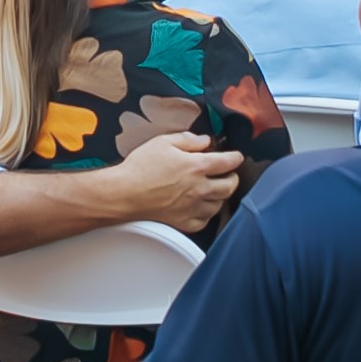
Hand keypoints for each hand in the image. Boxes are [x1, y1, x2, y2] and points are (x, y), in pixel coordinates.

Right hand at [96, 130, 242, 228]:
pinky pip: (204, 220)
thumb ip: (188, 139)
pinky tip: (202, 207)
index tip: (236, 157)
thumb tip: (204, 141)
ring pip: (219, 205)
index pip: (228, 162)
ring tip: (215, 190)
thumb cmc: (140, 168)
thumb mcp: (163, 142)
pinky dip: (207, 214)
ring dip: (220, 196)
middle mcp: (199, 188)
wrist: (124, 193)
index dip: (236, 158)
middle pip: (230, 186)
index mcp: (196, 166)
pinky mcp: (183, 221)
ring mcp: (192, 207)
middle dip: (232, 178)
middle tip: (229, 174)